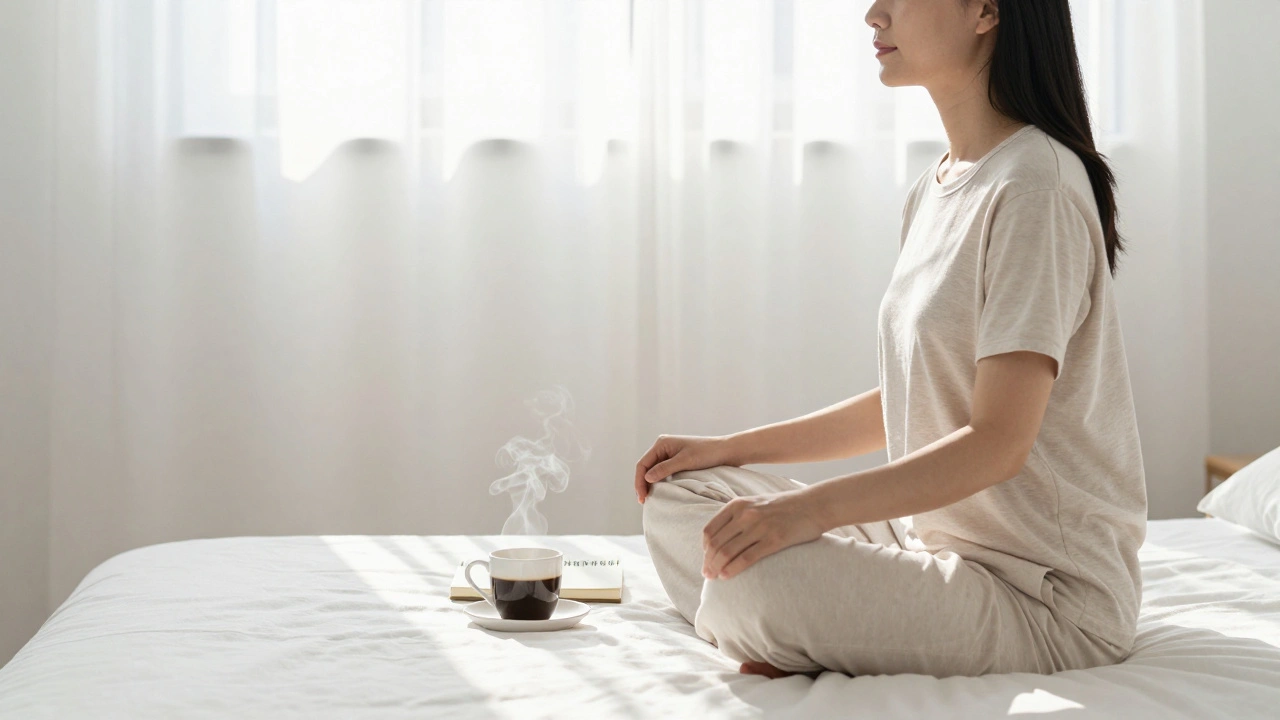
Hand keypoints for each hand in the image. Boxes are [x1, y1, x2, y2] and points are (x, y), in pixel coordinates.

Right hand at [635, 434, 738, 503]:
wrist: (726, 451)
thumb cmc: (707, 453)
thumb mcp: (685, 461)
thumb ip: (665, 469)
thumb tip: (647, 478)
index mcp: (661, 443)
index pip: (643, 464)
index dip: (639, 482)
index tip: (643, 498)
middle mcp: (663, 447)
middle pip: (645, 468)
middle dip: (642, 484)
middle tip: (643, 502)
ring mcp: (669, 454)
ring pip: (653, 471)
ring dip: (649, 485)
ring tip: (649, 500)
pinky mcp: (676, 461)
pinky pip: (662, 473)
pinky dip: (659, 483)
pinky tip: (659, 492)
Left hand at [701, 488, 823, 579]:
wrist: (814, 504)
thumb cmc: (785, 506)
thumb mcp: (756, 503)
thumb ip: (738, 515)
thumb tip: (722, 538)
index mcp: (738, 505)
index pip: (710, 530)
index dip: (704, 548)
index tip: (706, 559)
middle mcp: (745, 514)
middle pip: (715, 544)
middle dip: (708, 562)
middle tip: (707, 574)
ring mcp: (759, 527)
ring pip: (727, 552)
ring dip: (716, 568)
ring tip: (714, 578)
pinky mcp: (774, 540)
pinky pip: (746, 558)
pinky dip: (732, 570)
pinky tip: (727, 577)